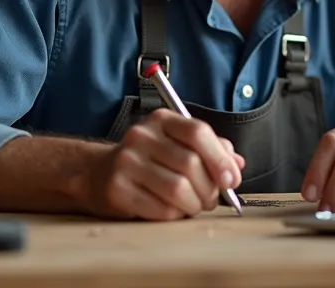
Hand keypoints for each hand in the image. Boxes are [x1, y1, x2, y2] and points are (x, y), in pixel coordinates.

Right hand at [89, 108, 244, 220]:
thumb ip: (210, 149)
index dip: (220, 159)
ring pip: (178, 190)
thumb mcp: (177, 144)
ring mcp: (126, 162)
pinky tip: (173, 211)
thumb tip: (237, 164)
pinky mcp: (117, 189)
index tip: (232, 180)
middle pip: (190, 164)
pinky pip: (161, 209)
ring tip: (194, 206)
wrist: (97, 174)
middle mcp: (141, 136)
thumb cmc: (147, 160)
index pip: (198, 132)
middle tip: (212, 199)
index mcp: (161, 120)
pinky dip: (175, 215)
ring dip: (194, 205)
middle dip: (210, 189)